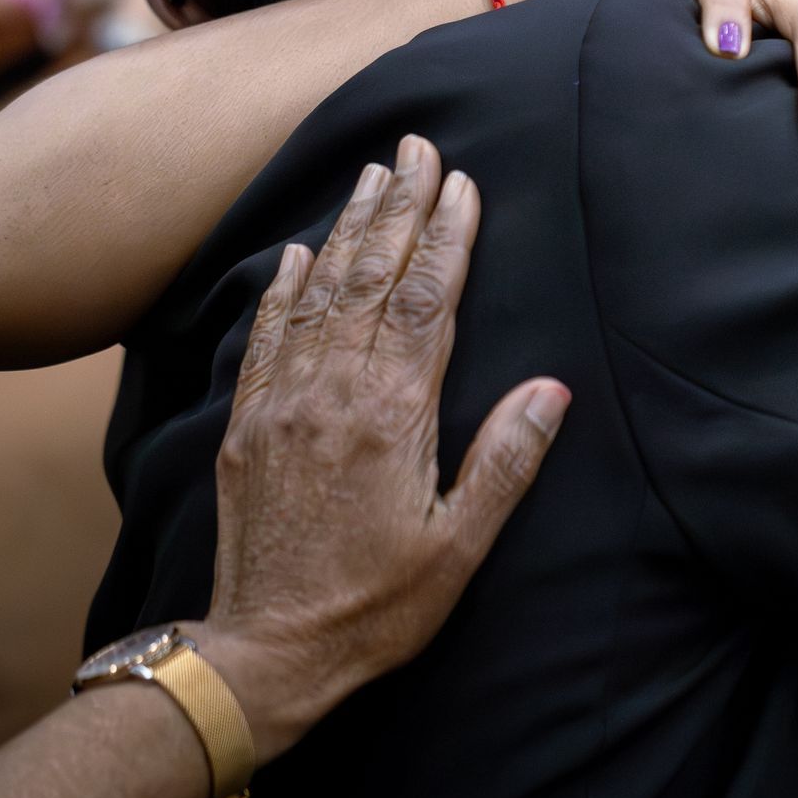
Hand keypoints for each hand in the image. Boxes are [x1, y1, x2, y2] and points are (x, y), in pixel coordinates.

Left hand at [195, 136, 569, 763]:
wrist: (265, 653)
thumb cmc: (374, 610)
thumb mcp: (459, 550)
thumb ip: (505, 463)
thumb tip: (552, 389)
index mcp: (393, 417)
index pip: (429, 302)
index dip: (448, 237)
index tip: (462, 183)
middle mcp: (333, 394)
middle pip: (373, 278)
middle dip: (398, 206)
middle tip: (415, 143)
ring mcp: (282, 405)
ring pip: (319, 294)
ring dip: (346, 229)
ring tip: (368, 173)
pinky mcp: (246, 427)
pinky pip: (266, 337)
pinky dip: (282, 288)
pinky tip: (294, 253)